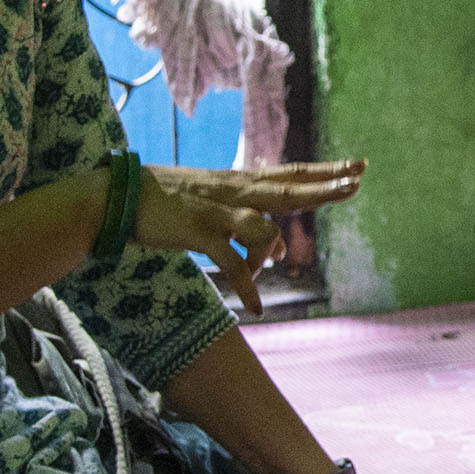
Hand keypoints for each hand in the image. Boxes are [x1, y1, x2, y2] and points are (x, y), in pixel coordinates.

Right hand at [138, 160, 364, 313]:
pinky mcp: (199, 232)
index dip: (324, 170)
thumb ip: (247, 224)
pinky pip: (232, 264)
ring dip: (274, 248)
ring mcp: (217, 210)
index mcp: (238, 182)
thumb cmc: (164, 202)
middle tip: (357, 181)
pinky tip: (255, 307)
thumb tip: (277, 251)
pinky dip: (246, 286)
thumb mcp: (212, 206)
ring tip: (280, 265)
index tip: (358, 165)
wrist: (117, 198)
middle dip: (324, 187)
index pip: (290, 173)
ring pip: (262, 224)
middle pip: (288, 188)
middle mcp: (233, 191)